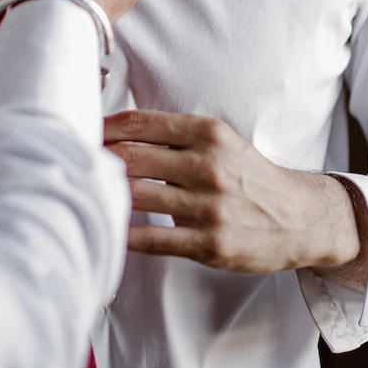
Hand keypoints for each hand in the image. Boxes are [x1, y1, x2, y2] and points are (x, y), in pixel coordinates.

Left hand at [103, 110, 367, 286]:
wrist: (299, 217)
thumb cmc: (248, 174)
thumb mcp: (219, 140)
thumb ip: (174, 135)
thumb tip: (116, 131)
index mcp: (206, 132)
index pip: (138, 123)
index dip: (102, 128)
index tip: (78, 132)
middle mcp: (206, 165)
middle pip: (131, 157)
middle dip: (95, 160)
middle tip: (68, 163)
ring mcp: (208, 207)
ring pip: (137, 196)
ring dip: (104, 196)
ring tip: (80, 195)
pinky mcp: (210, 244)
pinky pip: (152, 239)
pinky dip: (124, 235)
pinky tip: (106, 231)